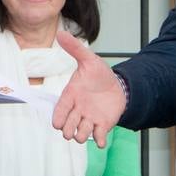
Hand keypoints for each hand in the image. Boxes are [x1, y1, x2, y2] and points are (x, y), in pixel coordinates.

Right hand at [51, 31, 124, 147]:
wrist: (118, 86)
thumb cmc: (99, 75)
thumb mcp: (89, 60)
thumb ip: (75, 49)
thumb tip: (60, 33)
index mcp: (71, 96)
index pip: (59, 111)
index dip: (57, 118)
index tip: (57, 123)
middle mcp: (77, 111)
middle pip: (66, 127)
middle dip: (67, 130)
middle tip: (71, 130)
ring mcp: (89, 120)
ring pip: (79, 135)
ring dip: (81, 135)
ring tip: (86, 130)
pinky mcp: (102, 126)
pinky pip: (97, 138)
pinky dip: (98, 141)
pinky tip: (100, 140)